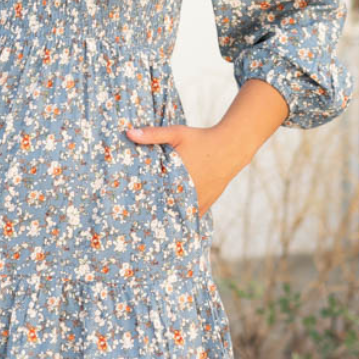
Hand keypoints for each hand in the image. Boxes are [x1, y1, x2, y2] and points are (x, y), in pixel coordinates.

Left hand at [124, 121, 244, 215]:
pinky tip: (173, 225)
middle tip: (136, 219)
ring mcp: (196, 201)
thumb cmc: (201, 139)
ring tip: (151, 225)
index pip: (151, 195)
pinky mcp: (206, 203)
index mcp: (174, 178)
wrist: (230, 147)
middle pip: (163, 208)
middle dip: (151, 212)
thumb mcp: (176, 133)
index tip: (128, 207)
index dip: (139, 202)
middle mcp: (185, 193)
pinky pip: (191, 216)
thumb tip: (128, 133)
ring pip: (177, 215)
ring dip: (167, 217)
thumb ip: (153, 134)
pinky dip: (182, 218)